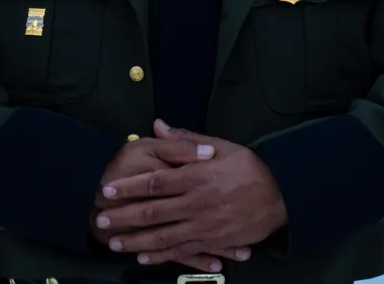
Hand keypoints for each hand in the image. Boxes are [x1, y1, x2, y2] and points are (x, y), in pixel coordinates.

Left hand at [95, 121, 286, 269]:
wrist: (282, 194)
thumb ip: (186, 140)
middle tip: (101, 220)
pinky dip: (161, 256)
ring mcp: (205, 226)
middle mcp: (197, 203)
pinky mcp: (213, 241)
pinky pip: (182, 251)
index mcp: (197, 177)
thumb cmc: (250, 167)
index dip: (129, 187)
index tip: (109, 190)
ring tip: (115, 243)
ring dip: (136, 241)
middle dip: (124, 218)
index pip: (155, 182)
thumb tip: (158, 125)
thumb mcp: (220, 146)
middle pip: (153, 212)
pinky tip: (144, 258)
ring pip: (163, 237)